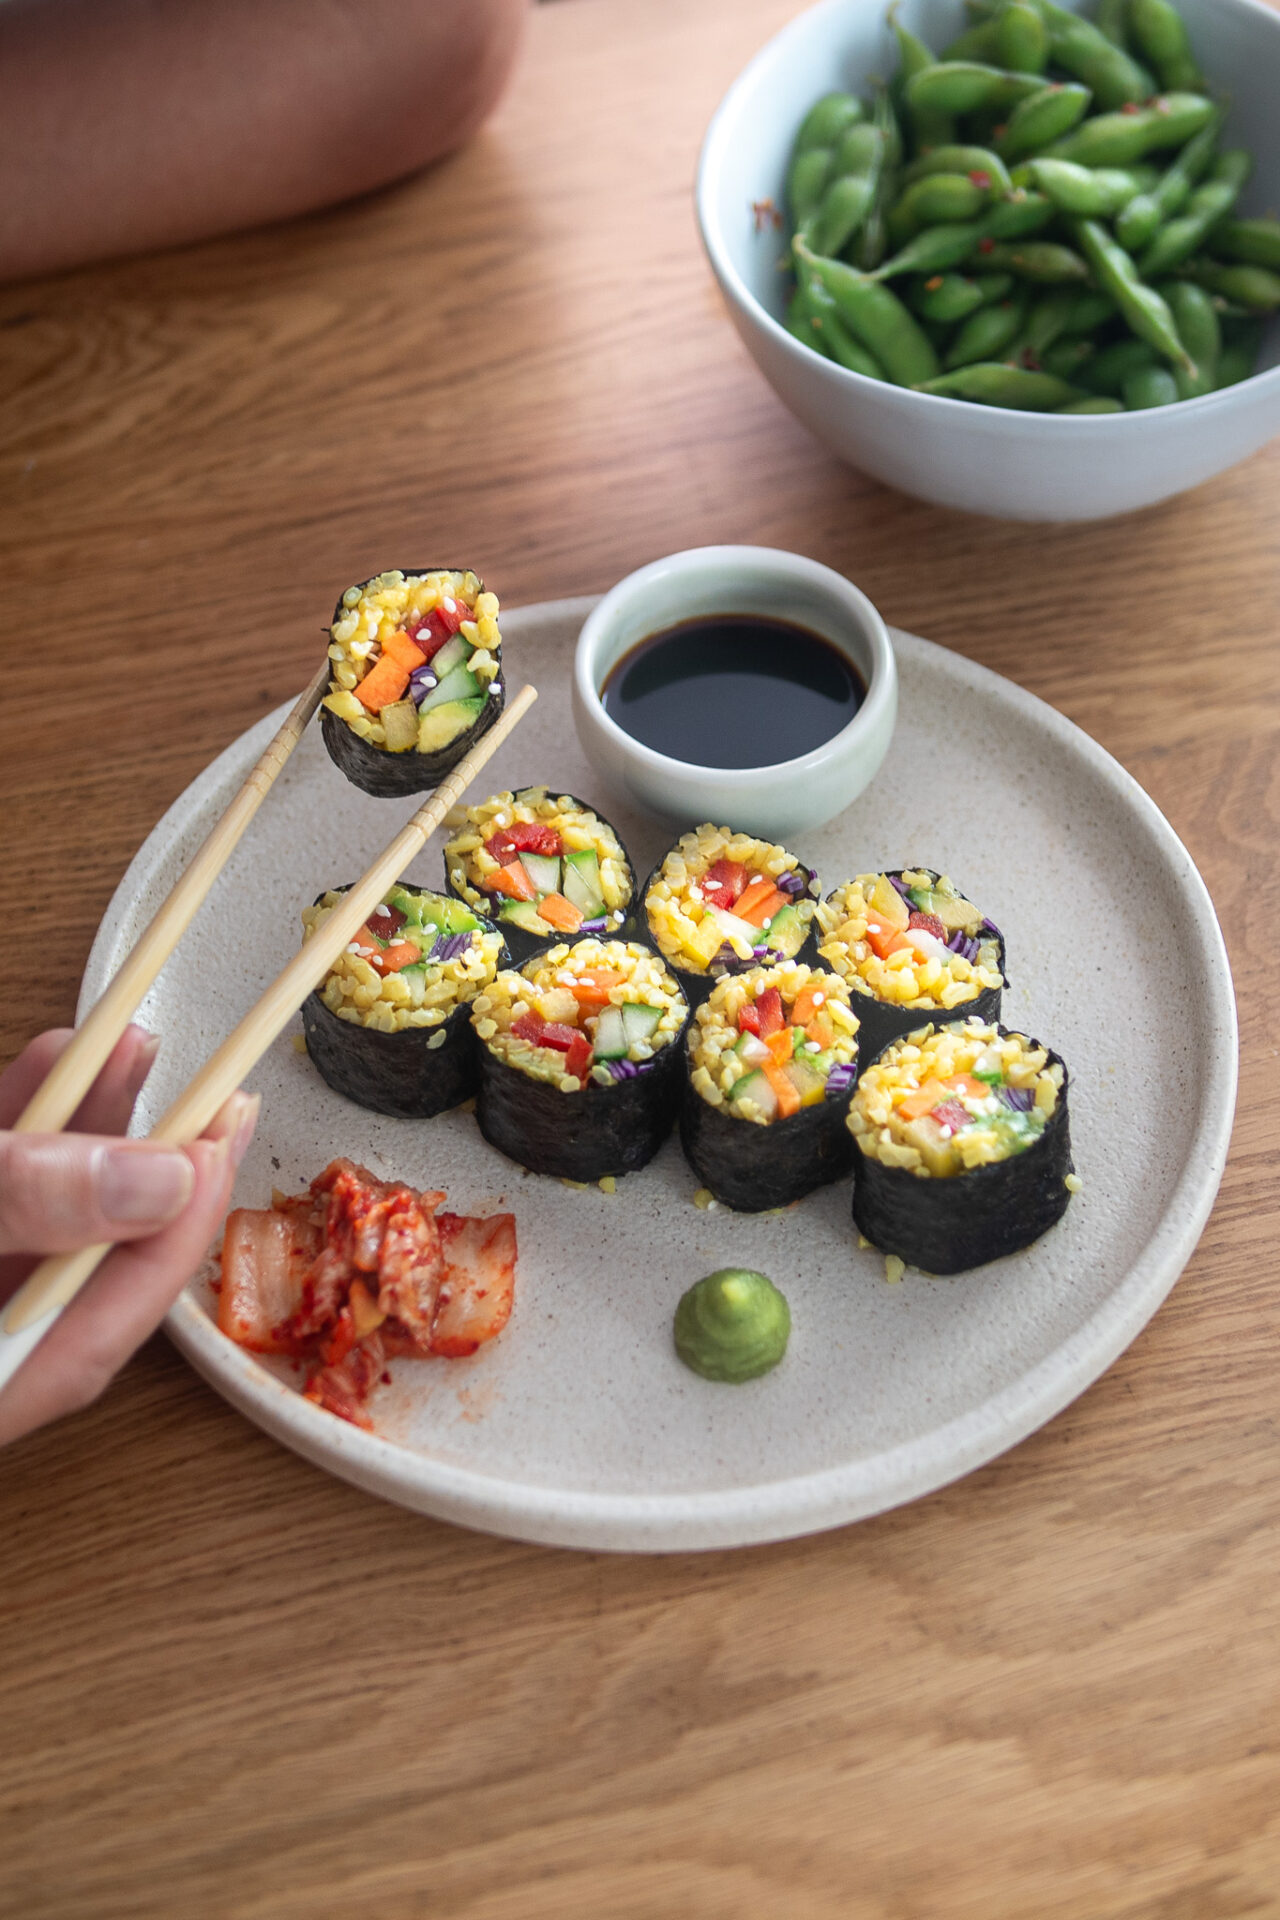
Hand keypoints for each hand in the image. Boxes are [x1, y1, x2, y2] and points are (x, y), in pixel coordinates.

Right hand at [0, 1026, 256, 1445]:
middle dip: (141, 1164)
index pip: (103, 1331)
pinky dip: (14, 1127)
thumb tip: (158, 1181)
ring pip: (32, 1213)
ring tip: (133, 1047)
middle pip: (76, 1265)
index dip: (172, 1235)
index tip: (218, 1146)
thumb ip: (27, 1204)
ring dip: (81, 1127)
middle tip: (213, 1093)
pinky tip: (48, 1060)